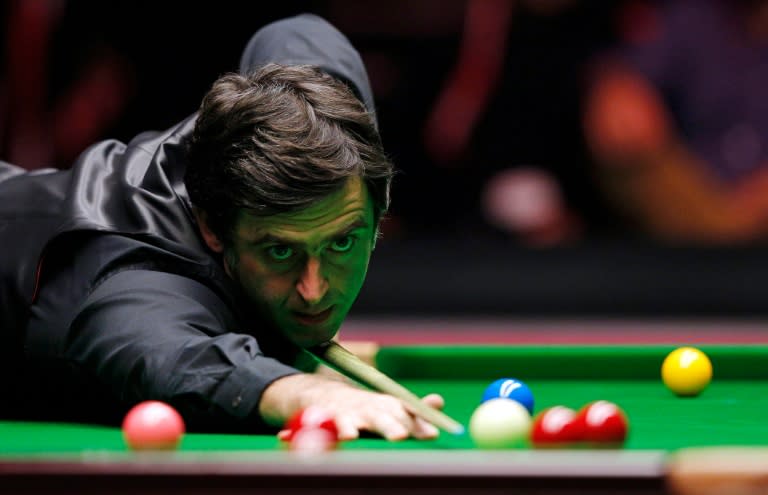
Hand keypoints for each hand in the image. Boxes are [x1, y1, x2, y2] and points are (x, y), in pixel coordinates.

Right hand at [260, 373, 443, 440]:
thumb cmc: (365, 409)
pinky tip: (314, 436)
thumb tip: (440, 402)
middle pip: (380, 417)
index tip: (432, 434)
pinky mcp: (323, 420)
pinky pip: (321, 427)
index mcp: (386, 406)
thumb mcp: (390, 409)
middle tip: (399, 436)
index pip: (406, 414)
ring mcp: (344, 415)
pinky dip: (319, 430)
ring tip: (349, 436)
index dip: (418, 424)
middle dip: (389, 426)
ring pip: (347, 423)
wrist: (325, 397)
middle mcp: (367, 409)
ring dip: (348, 428)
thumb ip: (413, 412)